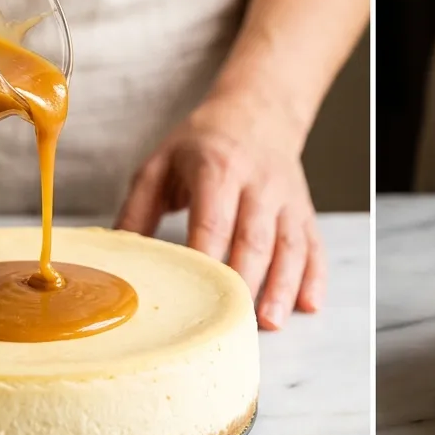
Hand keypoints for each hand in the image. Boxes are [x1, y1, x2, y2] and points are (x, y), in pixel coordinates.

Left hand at [114, 93, 323, 330]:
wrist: (259, 111)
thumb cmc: (203, 143)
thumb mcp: (161, 163)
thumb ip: (137, 209)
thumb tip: (119, 260)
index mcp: (217, 169)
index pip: (213, 220)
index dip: (205, 258)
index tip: (193, 294)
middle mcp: (258, 184)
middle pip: (254, 239)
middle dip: (245, 282)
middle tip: (232, 321)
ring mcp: (286, 199)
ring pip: (289, 246)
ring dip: (283, 286)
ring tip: (271, 322)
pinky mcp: (304, 211)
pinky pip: (314, 246)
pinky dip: (314, 277)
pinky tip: (309, 305)